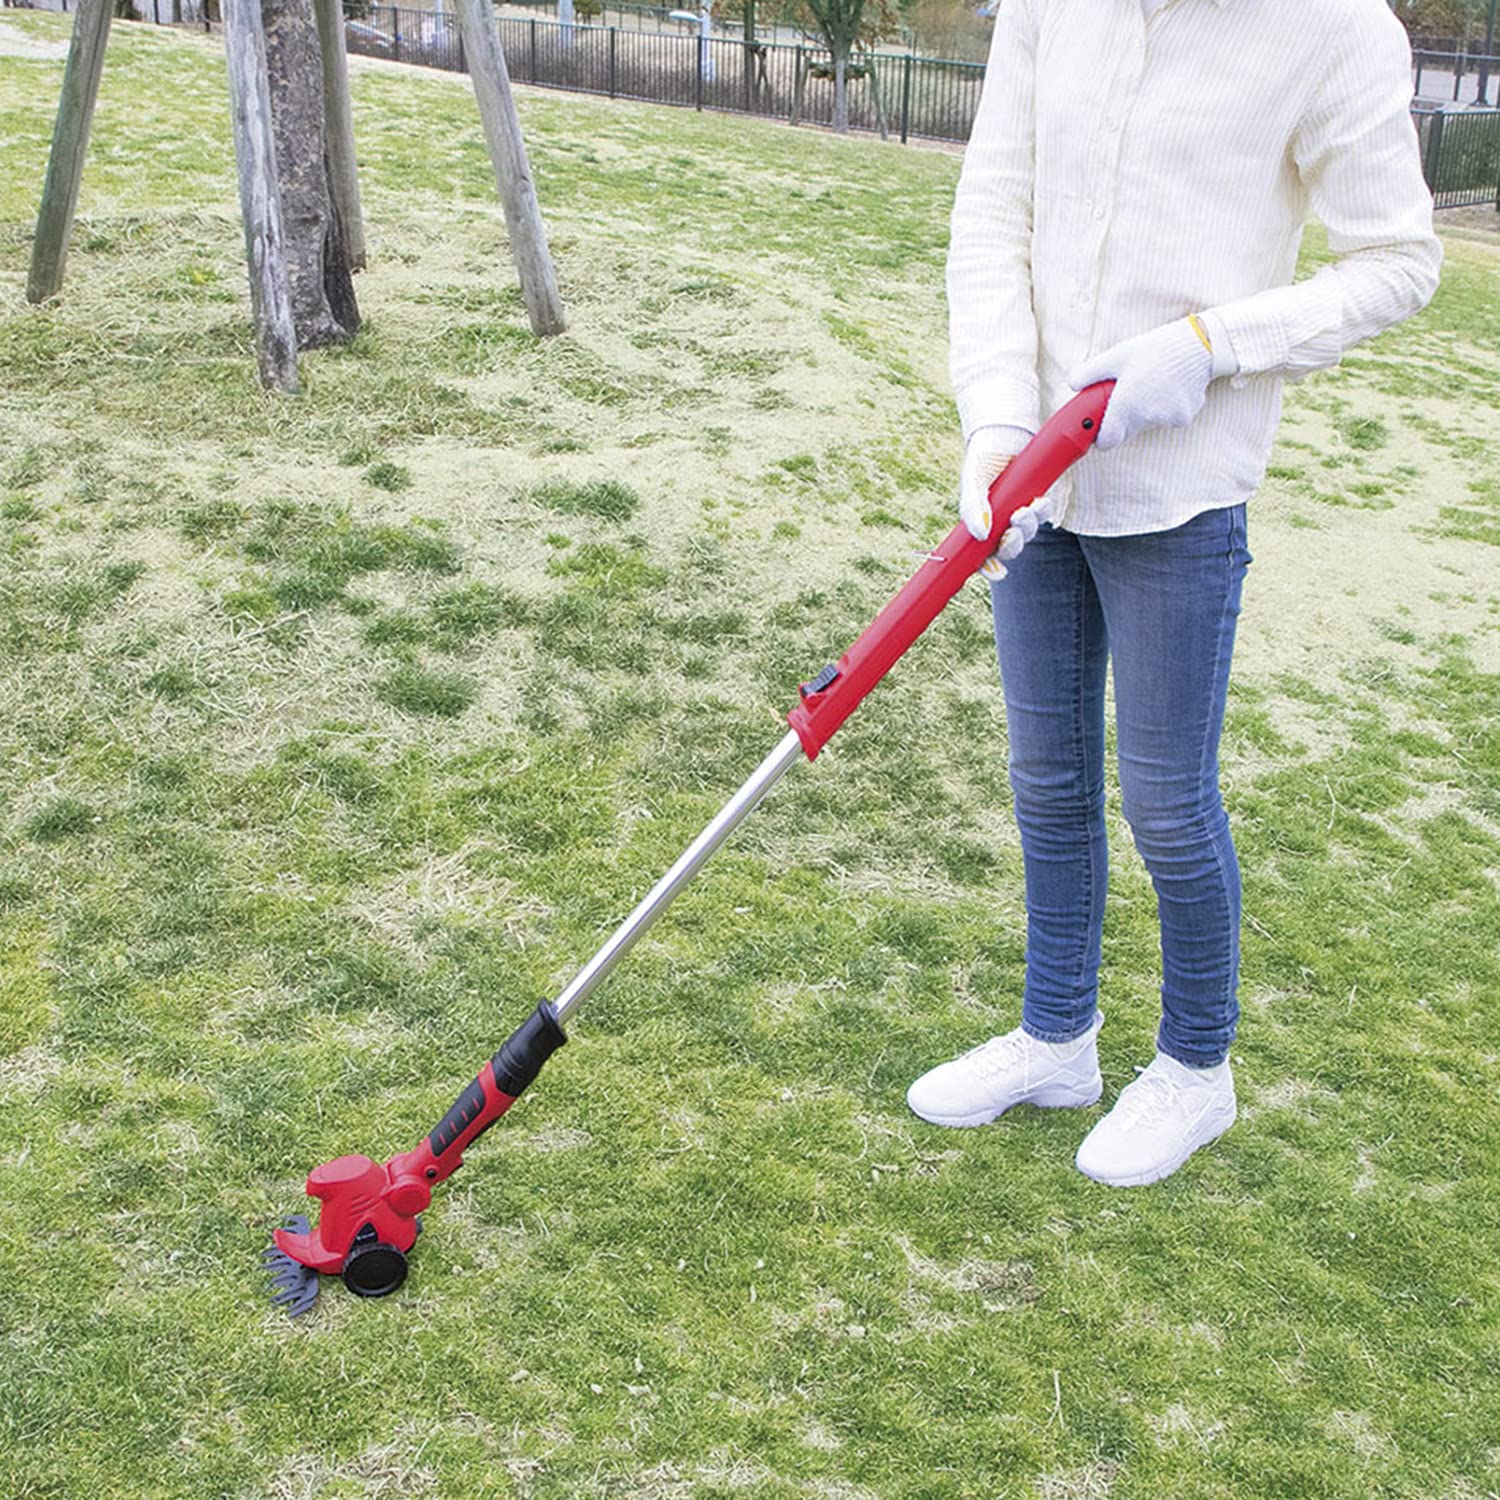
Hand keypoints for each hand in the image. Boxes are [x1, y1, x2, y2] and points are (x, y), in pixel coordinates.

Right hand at [960, 425, 1046, 581]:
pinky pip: (1043, 514)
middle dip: (1013, 544)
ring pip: (1027, 533)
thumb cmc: (984, 457)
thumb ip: (974, 507)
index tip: (998, 571)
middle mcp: (999, 520)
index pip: (981, 553)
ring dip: (1028, 525)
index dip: (989, 566)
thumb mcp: (973, 480)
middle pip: (1008, 547)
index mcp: (979, 521)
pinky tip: (1038, 499)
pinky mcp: (1036, 497)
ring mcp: (1018, 510)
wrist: (1006, 430)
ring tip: (1027, 508)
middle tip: (1013, 532)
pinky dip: (1042, 510)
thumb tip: (982, 534)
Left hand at [1069, 317, 1214, 452]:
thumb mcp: (1117, 355)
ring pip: (1148, 424)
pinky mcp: (1183, 418)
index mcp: (1126, 405)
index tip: (1100, 430)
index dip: (1101, 437)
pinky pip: (1168, 419)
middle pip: (1127, 431)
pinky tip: (1170, 387)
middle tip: (1128, 395)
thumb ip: (1090, 372)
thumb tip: (1072, 385)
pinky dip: (1166, 408)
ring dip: (1146, 411)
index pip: (1107, 441)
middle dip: (1123, 419)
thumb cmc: (1154, 349)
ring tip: (1152, 383)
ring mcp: (1166, 419)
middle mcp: (1145, 417)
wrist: (1199, 345)